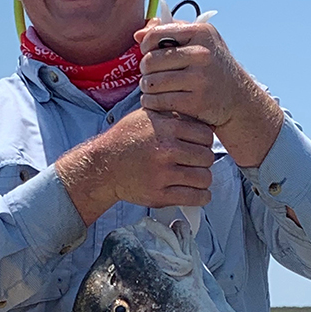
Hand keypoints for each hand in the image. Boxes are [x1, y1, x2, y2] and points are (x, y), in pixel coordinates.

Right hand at [57, 108, 214, 226]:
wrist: (103, 166)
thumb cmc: (125, 139)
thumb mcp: (147, 116)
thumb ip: (172, 114)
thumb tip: (196, 114)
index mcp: (167, 128)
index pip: (206, 135)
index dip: (205, 141)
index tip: (199, 146)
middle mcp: (167, 150)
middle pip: (207, 156)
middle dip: (204, 160)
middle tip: (196, 162)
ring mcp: (163, 174)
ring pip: (204, 177)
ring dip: (203, 178)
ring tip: (197, 177)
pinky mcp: (159, 195)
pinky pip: (194, 197)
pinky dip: (201, 196)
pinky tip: (200, 193)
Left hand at [135, 20, 283, 167]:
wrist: (238, 98)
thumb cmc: (212, 66)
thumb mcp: (200, 41)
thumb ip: (169, 32)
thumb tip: (138, 35)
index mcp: (201, 33)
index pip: (156, 35)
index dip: (145, 46)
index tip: (147, 54)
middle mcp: (202, 54)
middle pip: (151, 60)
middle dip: (144, 69)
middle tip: (149, 75)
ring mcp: (200, 79)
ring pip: (152, 83)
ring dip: (146, 88)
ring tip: (151, 88)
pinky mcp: (196, 102)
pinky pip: (159, 101)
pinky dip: (151, 103)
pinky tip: (154, 101)